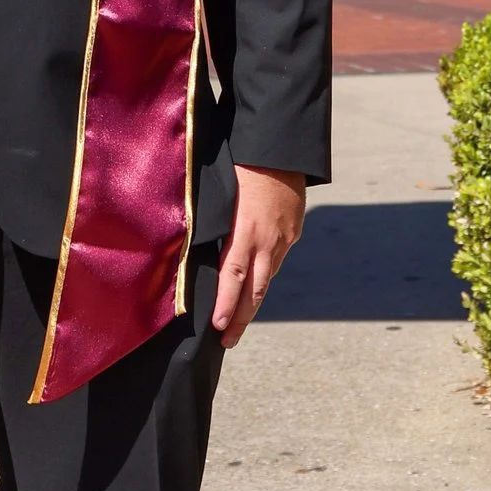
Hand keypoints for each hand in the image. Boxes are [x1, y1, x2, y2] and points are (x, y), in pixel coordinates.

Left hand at [210, 167, 306, 350]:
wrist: (282, 148)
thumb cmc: (241, 164)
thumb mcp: (221, 196)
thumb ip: (211, 225)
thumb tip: (196, 250)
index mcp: (244, 230)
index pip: (232, 276)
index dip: (226, 305)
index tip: (218, 327)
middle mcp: (267, 239)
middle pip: (255, 289)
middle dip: (241, 318)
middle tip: (228, 342)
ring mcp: (284, 238)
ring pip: (267, 277)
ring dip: (252, 301)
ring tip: (239, 322)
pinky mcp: (294, 231)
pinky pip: (277, 259)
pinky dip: (265, 274)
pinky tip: (255, 284)